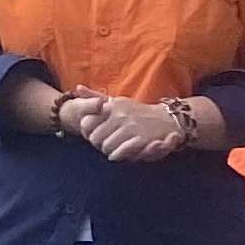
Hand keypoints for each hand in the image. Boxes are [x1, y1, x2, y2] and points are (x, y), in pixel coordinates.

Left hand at [73, 95, 193, 163]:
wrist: (167, 119)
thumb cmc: (137, 111)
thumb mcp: (117, 101)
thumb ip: (96, 97)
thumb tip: (78, 88)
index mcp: (111, 106)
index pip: (86, 123)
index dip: (87, 132)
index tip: (92, 135)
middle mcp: (119, 115)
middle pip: (95, 138)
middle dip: (97, 144)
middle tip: (103, 144)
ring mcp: (130, 127)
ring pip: (107, 146)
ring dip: (108, 151)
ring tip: (112, 149)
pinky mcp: (141, 139)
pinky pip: (120, 152)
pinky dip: (118, 155)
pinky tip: (119, 154)